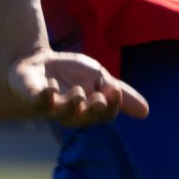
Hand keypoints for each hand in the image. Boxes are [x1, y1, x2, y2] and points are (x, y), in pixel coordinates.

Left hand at [1, 50, 147, 128]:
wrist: (36, 59)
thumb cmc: (69, 72)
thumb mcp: (99, 77)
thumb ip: (119, 92)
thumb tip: (147, 112)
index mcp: (87, 109)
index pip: (103, 116)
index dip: (111, 107)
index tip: (115, 91)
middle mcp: (69, 111)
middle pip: (84, 119)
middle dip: (93, 110)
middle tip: (98, 97)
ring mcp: (49, 105)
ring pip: (62, 113)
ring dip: (73, 104)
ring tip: (78, 91)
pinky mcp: (32, 95)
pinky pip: (38, 101)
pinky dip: (45, 96)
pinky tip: (51, 88)